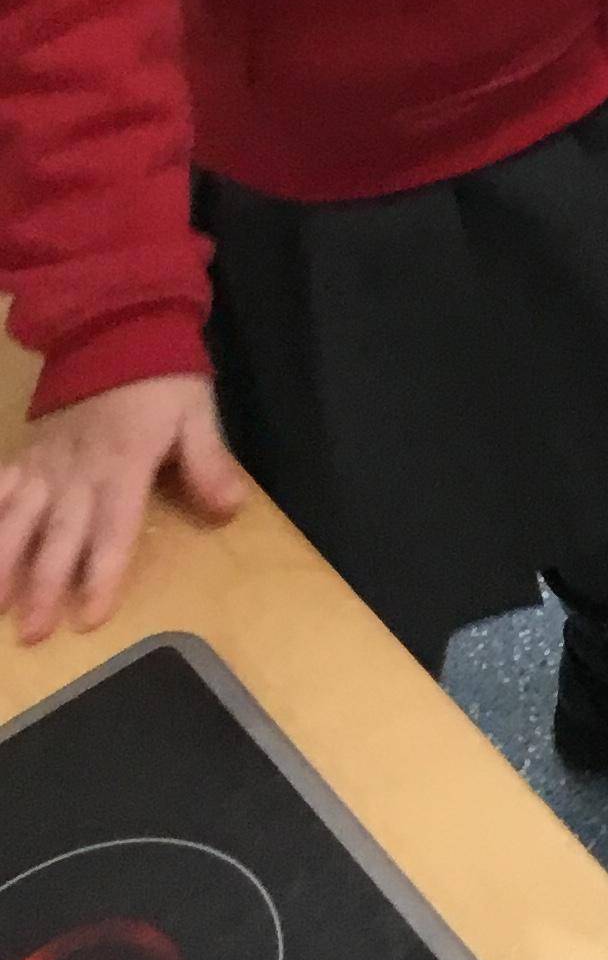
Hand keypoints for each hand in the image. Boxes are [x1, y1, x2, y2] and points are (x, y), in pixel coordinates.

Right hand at [0, 375, 246, 644]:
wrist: (116, 327)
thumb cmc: (162, 378)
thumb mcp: (197, 414)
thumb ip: (209, 463)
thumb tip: (231, 511)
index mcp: (124, 464)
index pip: (113, 527)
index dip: (103, 571)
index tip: (89, 616)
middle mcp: (78, 470)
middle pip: (61, 533)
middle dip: (46, 584)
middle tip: (33, 633)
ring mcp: (46, 462)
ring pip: (18, 516)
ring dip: (4, 560)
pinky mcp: (26, 452)